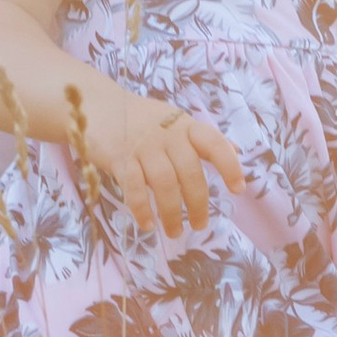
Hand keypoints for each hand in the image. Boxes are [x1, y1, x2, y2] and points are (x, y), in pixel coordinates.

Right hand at [64, 73, 244, 236]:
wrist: (98, 105)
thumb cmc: (142, 119)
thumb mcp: (176, 121)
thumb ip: (203, 139)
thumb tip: (237, 151)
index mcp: (185, 126)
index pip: (214, 143)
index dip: (229, 166)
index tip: (238, 189)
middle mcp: (168, 135)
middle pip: (190, 173)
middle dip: (198, 204)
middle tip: (200, 226)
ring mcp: (143, 146)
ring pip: (165, 185)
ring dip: (172, 213)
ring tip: (175, 231)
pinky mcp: (120, 158)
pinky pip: (135, 189)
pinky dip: (142, 209)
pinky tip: (148, 224)